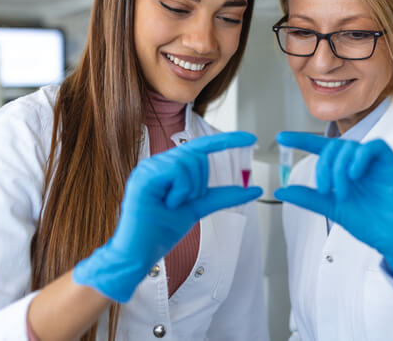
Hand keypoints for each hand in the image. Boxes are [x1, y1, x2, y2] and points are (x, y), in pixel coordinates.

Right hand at [73, 131, 261, 300]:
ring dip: (188, 191)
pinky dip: (180, 191)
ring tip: (171, 206)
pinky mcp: (144, 176)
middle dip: (199, 185)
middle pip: (199, 156)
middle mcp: (159, 162)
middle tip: (181, 204)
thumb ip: (222, 196)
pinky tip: (166, 204)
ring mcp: (149, 167)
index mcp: (169, 167)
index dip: (227, 140)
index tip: (251, 139)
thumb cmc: (161, 232)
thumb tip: (253, 189)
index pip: (202, 147)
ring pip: (189, 163)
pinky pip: (177, 171)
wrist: (139, 253)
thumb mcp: (198, 208)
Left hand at [274, 132, 392, 278]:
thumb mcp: (332, 208)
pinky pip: (375, 147)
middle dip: (324, 166)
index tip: (281, 137)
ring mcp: (375, 163)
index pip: (321, 148)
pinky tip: (355, 174)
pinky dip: (360, 157)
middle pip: (334, 147)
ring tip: (342, 191)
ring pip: (351, 146)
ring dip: (340, 167)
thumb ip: (309, 198)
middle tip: (325, 189)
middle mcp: (358, 163)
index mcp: (344, 170)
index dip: (301, 140)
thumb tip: (282, 190)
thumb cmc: (369, 223)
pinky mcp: (392, 164)